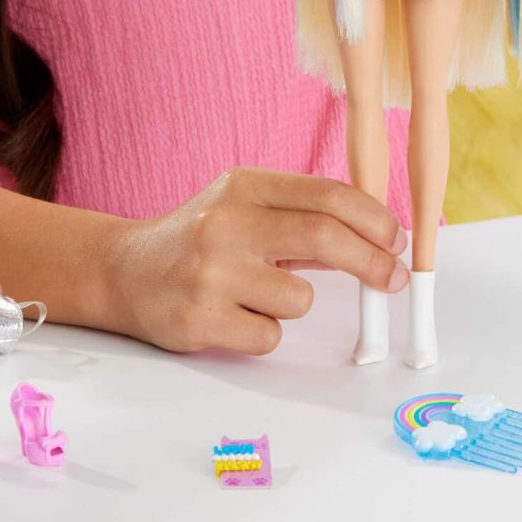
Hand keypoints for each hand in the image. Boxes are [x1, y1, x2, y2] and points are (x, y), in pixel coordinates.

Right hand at [102, 167, 409, 354]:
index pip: (327, 195)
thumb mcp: (244, 204)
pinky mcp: (200, 320)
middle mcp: (226, 222)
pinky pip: (269, 336)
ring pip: (299, 299)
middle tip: (393, 279)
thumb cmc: (199, 236)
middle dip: (372, 261)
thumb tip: (377, 236)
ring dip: (292, 303)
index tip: (396, 240)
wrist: (125, 271)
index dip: (375, 219)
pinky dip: (263, 330)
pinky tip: (232, 314)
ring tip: (254, 293)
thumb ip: (301, 213)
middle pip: (325, 237)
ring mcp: (211, 272)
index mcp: (244, 186)